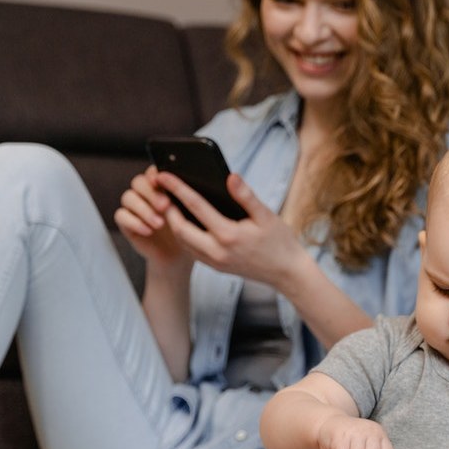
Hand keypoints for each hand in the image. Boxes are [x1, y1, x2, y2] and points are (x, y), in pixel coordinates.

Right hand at [114, 166, 193, 273]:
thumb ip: (186, 198)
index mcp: (161, 186)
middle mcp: (145, 193)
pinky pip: (121, 216)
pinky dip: (134, 222)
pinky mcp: (126, 222)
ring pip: (128, 197)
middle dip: (151, 193)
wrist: (177, 255)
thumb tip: (188, 188)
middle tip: (165, 205)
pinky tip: (148, 230)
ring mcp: (134, 207)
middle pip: (138, 182)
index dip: (155, 174)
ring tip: (159, 223)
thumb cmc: (186, 231)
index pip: (153, 172)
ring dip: (144, 209)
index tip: (162, 181)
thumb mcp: (191, 214)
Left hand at [155, 170, 309, 287]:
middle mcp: (217, 251)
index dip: (178, 188)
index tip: (164, 175)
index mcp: (229, 235)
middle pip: (180, 228)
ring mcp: (214, 262)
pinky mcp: (215, 267)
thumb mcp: (267, 215)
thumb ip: (246, 196)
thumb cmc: (279, 241)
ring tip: (169, 203)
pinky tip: (184, 220)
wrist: (287, 273)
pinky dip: (183, 234)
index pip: (196, 207)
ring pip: (183, 241)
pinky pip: (191, 249)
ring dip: (173, 222)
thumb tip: (230, 176)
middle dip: (167, 208)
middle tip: (161, 190)